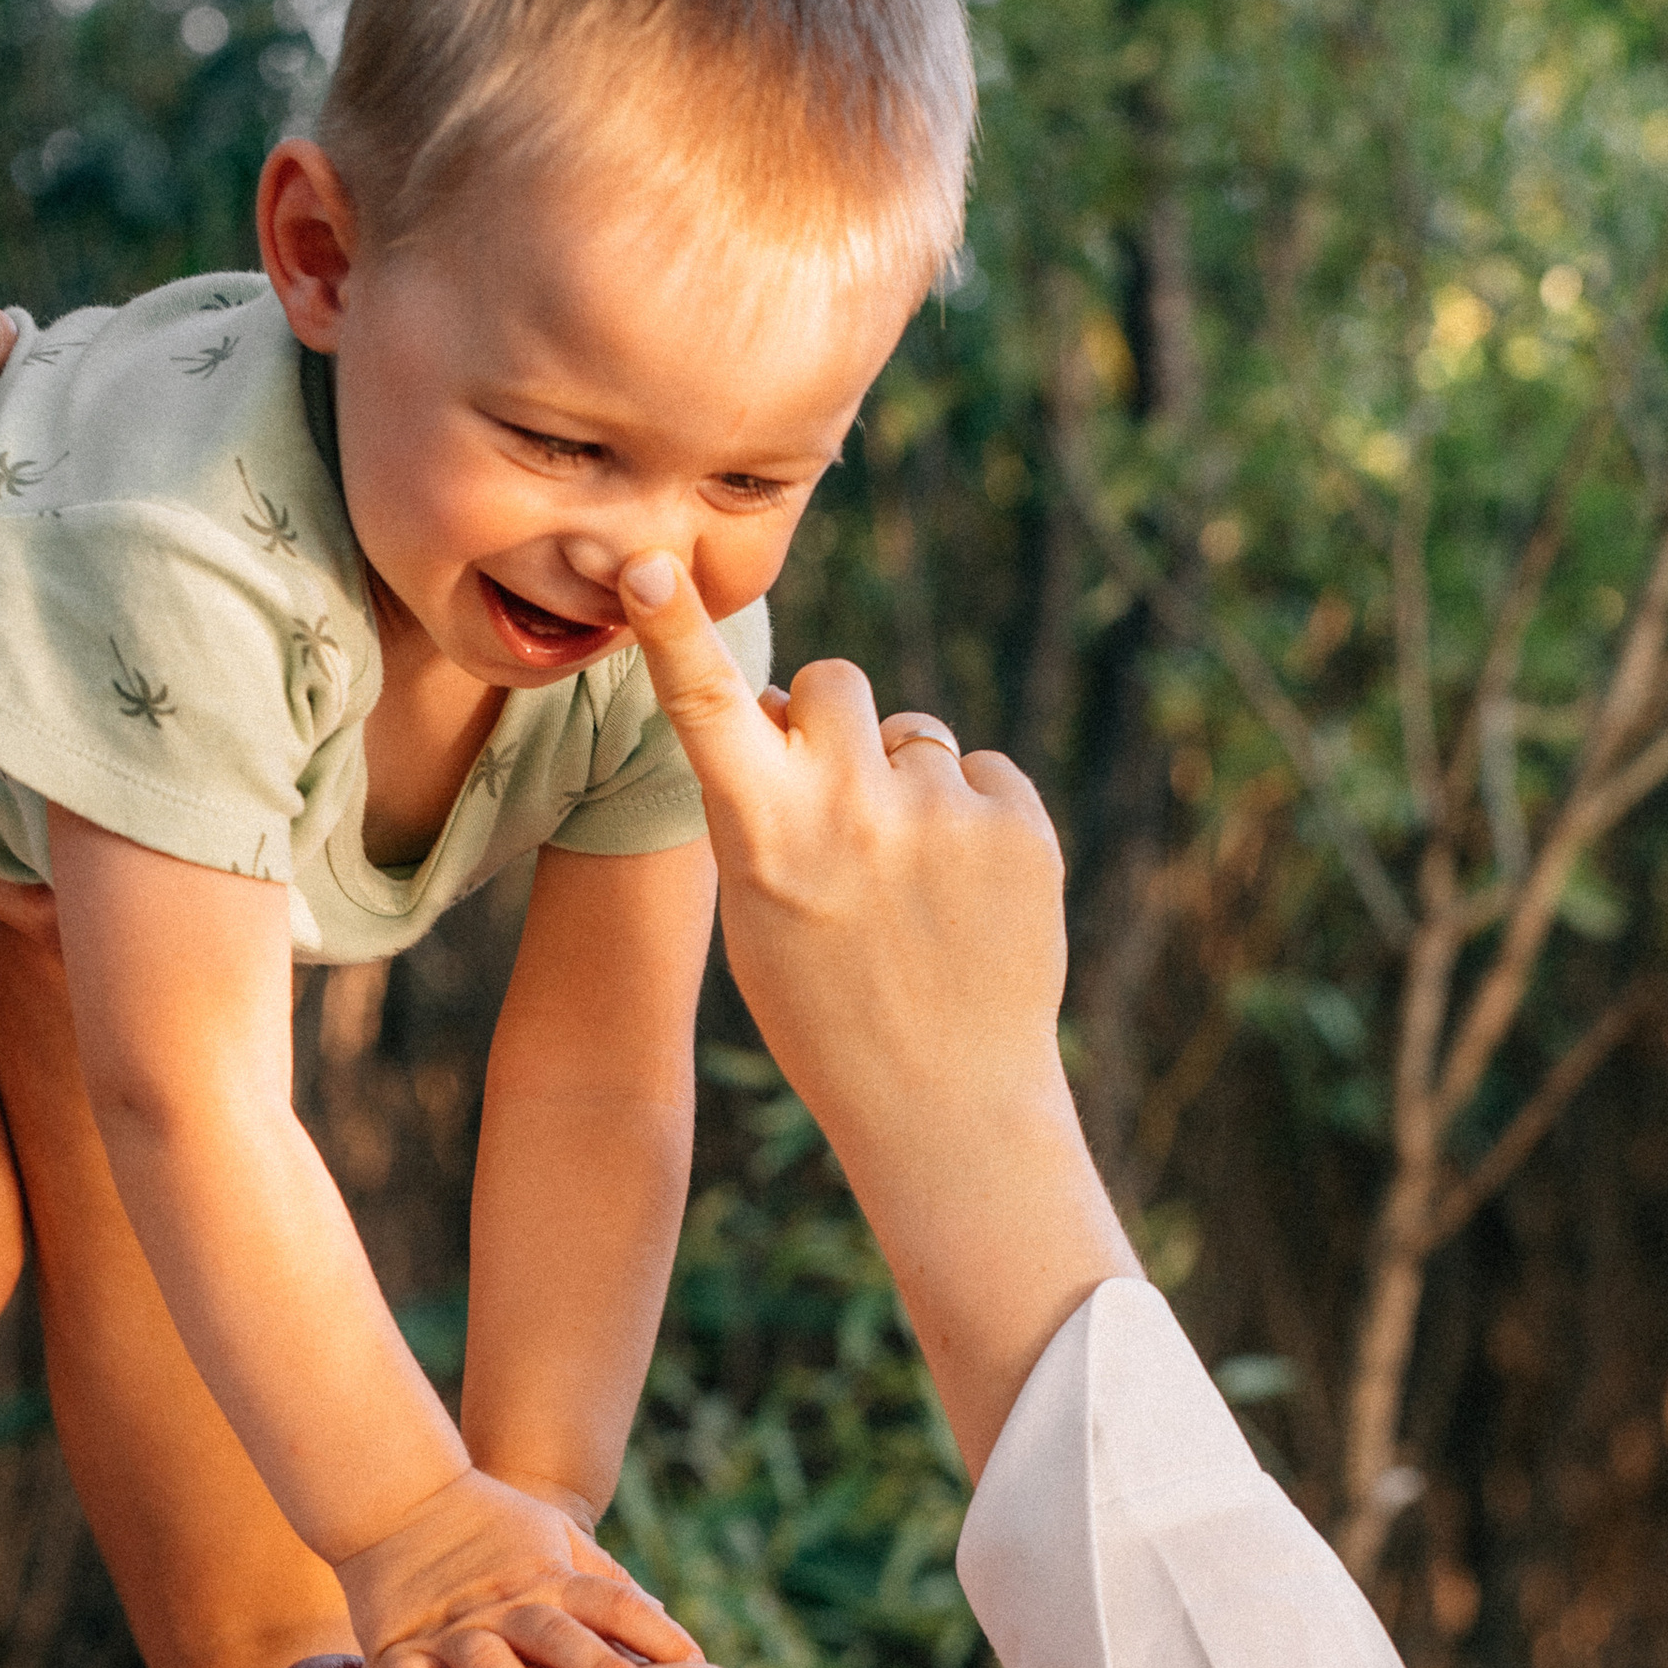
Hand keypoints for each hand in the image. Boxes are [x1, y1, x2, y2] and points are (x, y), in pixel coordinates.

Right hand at [334, 1467, 699, 1667]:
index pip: (611, 1602)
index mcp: (548, 1579)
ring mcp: (451, 1629)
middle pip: (557, 1634)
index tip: (696, 1663)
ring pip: (488, 1662)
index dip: (653, 1630)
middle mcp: (505, 1605)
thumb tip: (662, 1615)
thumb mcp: (551, 1534)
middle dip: (598, 1666)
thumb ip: (602, 1577)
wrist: (392, 1497)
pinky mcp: (398, 1650)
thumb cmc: (487, 1524)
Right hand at [618, 553, 1072, 1151]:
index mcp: (764, 838)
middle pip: (833, 681)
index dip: (673, 629)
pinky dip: (975, 818)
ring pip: (915, 733)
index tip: (647, 564)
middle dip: (832, 723)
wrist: (948, 1103)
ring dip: (909, 783)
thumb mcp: (756, 915)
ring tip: (915, 884)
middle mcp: (852, 809)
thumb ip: (753, 807)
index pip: (706, 709)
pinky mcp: (1020, 822)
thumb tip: (768, 708)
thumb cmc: (828, 1009)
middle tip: (842, 808)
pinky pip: (983, 772)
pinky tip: (967, 895)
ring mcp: (942, 812)